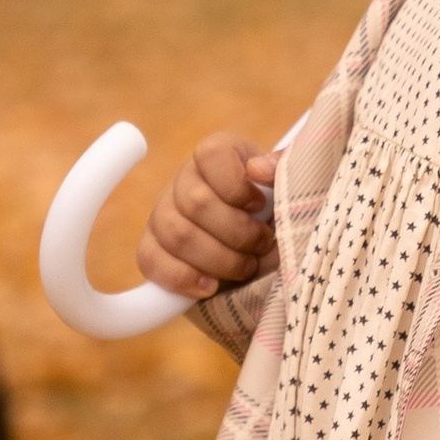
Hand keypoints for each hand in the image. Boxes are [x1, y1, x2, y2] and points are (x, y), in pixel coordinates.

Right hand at [139, 132, 277, 299]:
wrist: (259, 248)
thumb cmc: (276, 212)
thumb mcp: (287, 186)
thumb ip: (283, 170)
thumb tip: (258, 169)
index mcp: (218, 154)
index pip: (211, 155)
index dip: (238, 186)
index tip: (260, 205)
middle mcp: (185, 178)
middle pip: (196, 203)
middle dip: (238, 233)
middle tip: (263, 245)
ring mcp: (163, 213)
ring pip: (177, 235)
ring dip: (219, 260)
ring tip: (246, 267)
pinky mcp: (152, 247)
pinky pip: (151, 261)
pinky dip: (184, 278)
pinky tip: (211, 285)